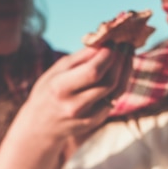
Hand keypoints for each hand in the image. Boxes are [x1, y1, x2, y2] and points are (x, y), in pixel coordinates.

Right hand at [13, 44, 132, 143]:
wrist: (40, 127)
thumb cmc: (47, 92)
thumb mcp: (56, 71)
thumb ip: (81, 58)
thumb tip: (105, 42)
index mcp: (60, 88)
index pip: (93, 71)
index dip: (108, 55)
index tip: (113, 41)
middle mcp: (74, 105)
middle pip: (109, 81)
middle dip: (120, 60)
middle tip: (125, 45)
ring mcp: (86, 117)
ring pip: (116, 91)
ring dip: (125, 70)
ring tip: (126, 55)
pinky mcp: (95, 122)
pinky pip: (114, 99)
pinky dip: (120, 83)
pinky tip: (120, 71)